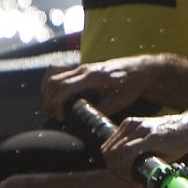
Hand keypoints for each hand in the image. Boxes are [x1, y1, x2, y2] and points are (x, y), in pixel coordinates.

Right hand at [42, 55, 168, 121]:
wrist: (141, 69)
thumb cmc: (132, 84)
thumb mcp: (121, 100)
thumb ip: (103, 109)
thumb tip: (87, 120)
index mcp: (93, 77)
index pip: (65, 87)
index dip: (57, 104)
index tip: (60, 118)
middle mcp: (84, 69)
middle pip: (54, 82)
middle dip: (48, 101)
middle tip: (53, 117)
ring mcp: (81, 67)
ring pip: (53, 75)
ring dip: (47, 92)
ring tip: (50, 109)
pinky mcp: (81, 69)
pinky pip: (58, 71)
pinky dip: (50, 83)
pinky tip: (51, 95)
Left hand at [101, 113, 187, 179]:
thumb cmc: (177, 139)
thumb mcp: (155, 148)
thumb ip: (141, 161)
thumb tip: (132, 183)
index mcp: (129, 125)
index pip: (108, 148)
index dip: (112, 165)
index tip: (122, 177)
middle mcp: (132, 125)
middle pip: (108, 151)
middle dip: (114, 170)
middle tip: (126, 181)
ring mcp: (140, 129)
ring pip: (116, 152)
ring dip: (119, 170)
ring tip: (130, 180)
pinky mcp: (150, 136)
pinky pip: (128, 152)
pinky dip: (126, 166)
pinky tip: (133, 175)